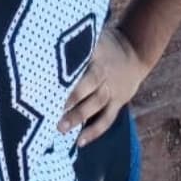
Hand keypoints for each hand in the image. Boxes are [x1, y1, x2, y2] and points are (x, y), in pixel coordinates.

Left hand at [60, 27, 149, 146]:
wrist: (136, 50)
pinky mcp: (118, 102)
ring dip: (79, 116)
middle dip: (71, 99)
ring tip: (61, 129)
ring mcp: (112, 89)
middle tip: (51, 110)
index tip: (49, 86)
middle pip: (89, 86)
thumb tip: (44, 48)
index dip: (67, 76)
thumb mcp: (93, 38)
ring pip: (97, 104)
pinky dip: (95, 131)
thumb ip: (75, 47)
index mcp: (96, 55)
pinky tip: (80, 141)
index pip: (80, 65)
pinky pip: (107, 118)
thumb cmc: (104, 45)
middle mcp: (104, 73)